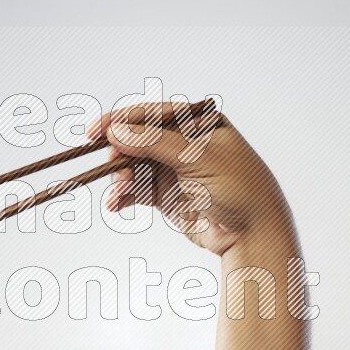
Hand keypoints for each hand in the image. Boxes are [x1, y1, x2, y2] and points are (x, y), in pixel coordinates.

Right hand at [87, 101, 297, 255]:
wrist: (253, 234)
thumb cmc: (239, 188)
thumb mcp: (198, 159)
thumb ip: (155, 143)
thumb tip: (117, 131)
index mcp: (198, 123)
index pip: (153, 115)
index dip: (123, 120)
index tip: (97, 130)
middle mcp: (183, 144)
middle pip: (139, 140)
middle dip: (121, 154)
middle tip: (112, 167)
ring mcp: (173, 170)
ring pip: (135, 166)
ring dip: (121, 178)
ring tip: (119, 191)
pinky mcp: (166, 195)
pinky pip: (136, 190)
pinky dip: (123, 196)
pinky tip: (116, 203)